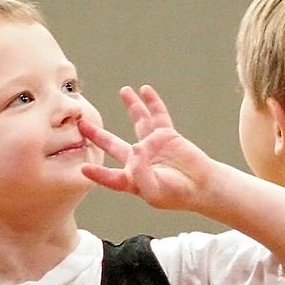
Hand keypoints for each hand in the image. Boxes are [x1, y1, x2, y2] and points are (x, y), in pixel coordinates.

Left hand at [79, 86, 218, 212]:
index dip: (97, 174)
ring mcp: (153, 145)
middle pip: (113, 145)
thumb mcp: (155, 192)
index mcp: (132, 179)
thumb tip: (136, 147)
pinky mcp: (167, 136)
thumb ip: (141, 172)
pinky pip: (158, 116)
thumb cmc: (178, 194)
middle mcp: (139, 160)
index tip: (83, 167)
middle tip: (82, 123)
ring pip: (139, 122)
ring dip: (131, 106)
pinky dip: (152, 103)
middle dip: (97, 135)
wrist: (202, 187)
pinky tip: (145, 90)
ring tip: (124, 90)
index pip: (110, 176)